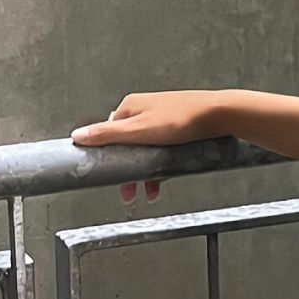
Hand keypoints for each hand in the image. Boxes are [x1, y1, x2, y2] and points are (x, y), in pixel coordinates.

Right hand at [70, 90, 220, 202]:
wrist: (220, 115)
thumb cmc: (182, 119)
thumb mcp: (138, 131)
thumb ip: (107, 135)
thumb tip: (78, 135)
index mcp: (131, 107)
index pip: (108, 133)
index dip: (108, 156)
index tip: (108, 174)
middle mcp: (145, 110)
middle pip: (128, 145)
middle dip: (127, 171)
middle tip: (128, 191)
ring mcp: (162, 119)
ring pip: (146, 150)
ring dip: (144, 173)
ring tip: (148, 192)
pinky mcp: (179, 128)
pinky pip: (163, 151)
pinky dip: (160, 167)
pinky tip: (163, 181)